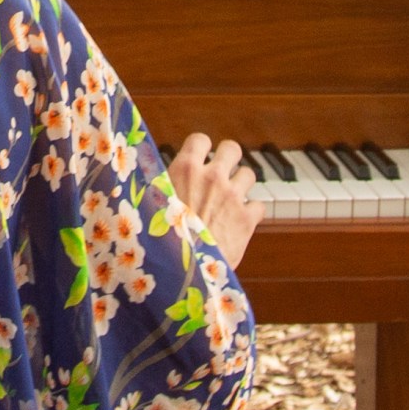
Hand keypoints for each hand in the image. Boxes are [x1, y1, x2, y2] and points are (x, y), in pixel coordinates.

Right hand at [161, 134, 262, 271]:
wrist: (182, 269)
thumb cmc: (160, 239)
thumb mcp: (150, 204)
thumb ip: (158, 187)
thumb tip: (153, 179)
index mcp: (185, 169)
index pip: (200, 140)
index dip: (201, 147)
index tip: (200, 156)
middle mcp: (212, 177)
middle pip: (231, 149)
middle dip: (228, 158)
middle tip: (222, 171)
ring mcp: (233, 196)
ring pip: (248, 174)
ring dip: (241, 184)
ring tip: (231, 198)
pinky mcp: (247, 219)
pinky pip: (258, 205)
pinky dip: (251, 212)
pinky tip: (240, 220)